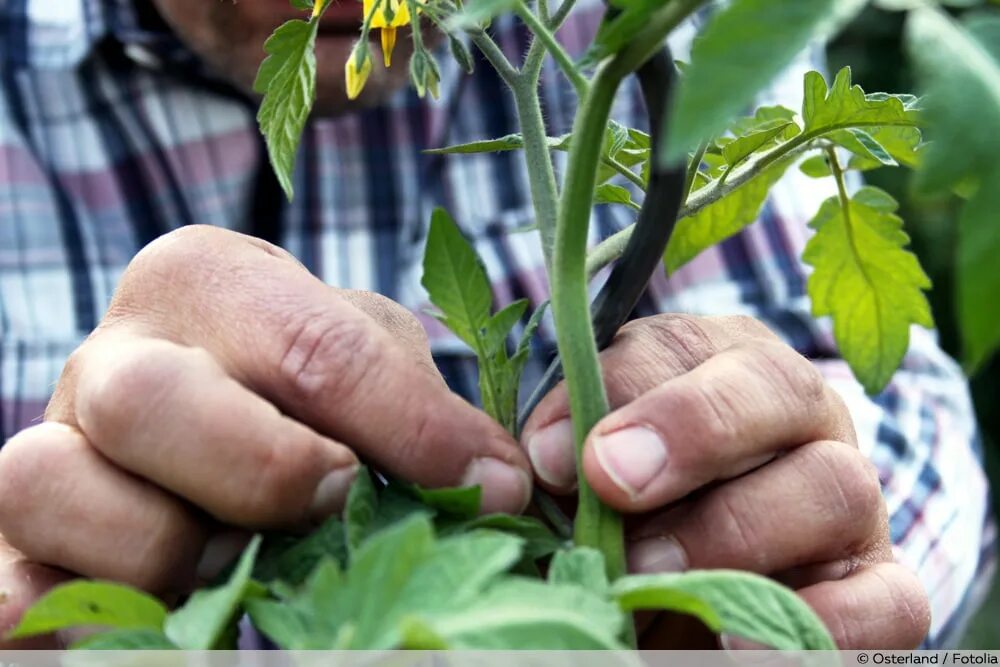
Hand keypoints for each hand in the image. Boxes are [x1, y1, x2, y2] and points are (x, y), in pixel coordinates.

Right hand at [0, 225, 530, 645]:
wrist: (216, 402)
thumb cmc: (303, 377)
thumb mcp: (367, 357)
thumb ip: (423, 406)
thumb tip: (496, 486)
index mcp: (206, 281)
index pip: (311, 348)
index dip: (409, 428)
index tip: (488, 487)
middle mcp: (115, 353)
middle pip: (151, 400)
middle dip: (261, 467)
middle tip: (338, 501)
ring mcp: (54, 444)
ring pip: (51, 485)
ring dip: (160, 545)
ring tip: (228, 557)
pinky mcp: (20, 535)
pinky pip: (3, 579)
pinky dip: (45, 611)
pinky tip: (89, 630)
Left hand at [521, 314, 930, 648]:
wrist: (689, 583)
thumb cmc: (626, 510)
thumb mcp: (584, 469)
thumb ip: (563, 453)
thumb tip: (535, 466)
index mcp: (717, 364)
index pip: (678, 346)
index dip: (616, 391)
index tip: (548, 454)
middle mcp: (798, 416)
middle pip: (776, 386)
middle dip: (691, 429)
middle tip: (611, 481)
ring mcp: (851, 499)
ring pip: (834, 486)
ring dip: (733, 532)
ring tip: (647, 576)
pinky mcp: (882, 589)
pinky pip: (890, 602)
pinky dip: (821, 625)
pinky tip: (734, 642)